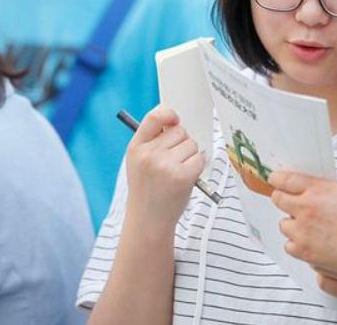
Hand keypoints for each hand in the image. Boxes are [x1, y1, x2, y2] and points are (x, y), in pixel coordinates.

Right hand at [125, 107, 204, 231]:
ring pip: (192, 144)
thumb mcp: (139, 162)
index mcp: (136, 148)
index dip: (168, 114)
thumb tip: (176, 120)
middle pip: (180, 131)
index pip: (154, 117)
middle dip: (182, 143)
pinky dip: (198, 167)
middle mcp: (149, 154)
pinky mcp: (182, 176)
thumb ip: (153, 140)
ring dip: (191, 156)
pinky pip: (200, 158)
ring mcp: (165, 165)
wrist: (148, 221)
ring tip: (177, 172)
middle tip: (173, 162)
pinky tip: (186, 178)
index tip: (175, 119)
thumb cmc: (148, 189)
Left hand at [269, 171, 336, 280]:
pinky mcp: (304, 251)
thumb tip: (326, 194)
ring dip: (292, 224)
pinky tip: (310, 243)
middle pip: (278, 200)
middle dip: (282, 199)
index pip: (287, 180)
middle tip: (289, 203)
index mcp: (319, 190)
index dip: (278, 179)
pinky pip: (290, 246)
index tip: (274, 179)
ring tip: (307, 227)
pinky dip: (297, 244)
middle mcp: (306, 209)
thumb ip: (334, 190)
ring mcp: (303, 232)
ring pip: (283, 225)